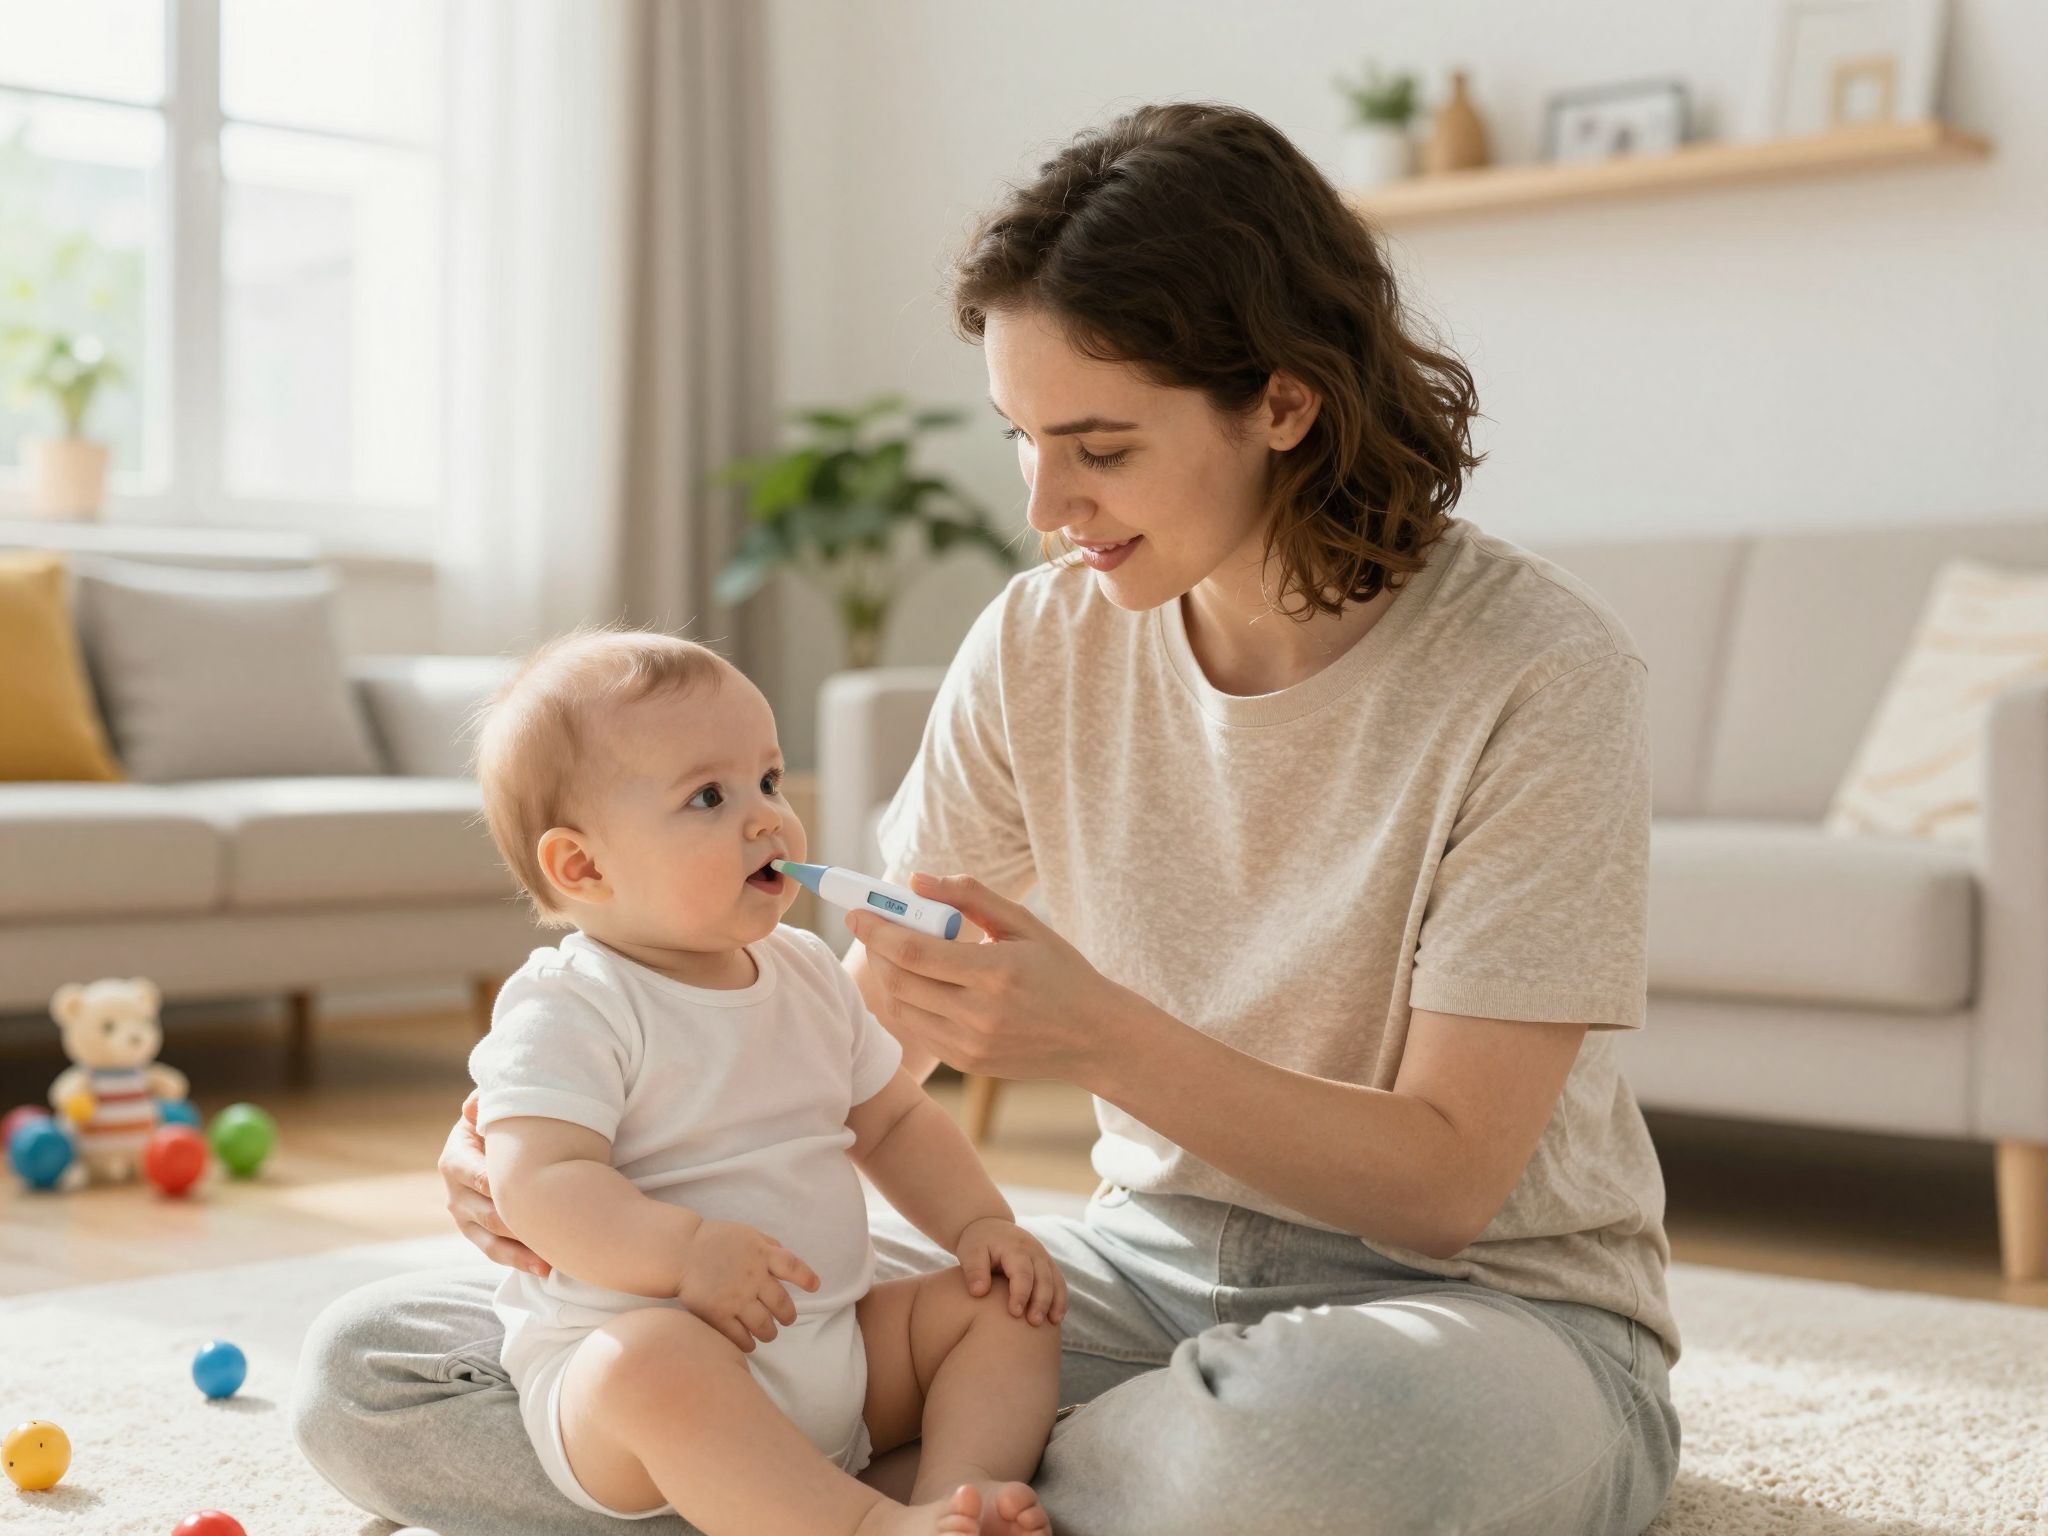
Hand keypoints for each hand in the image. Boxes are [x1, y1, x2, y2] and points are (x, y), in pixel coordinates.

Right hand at [440, 1090, 549, 1277]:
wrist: (489, 1144)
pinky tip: (545, 1268)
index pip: (478, 1177)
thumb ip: (485, 1104)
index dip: (504, 1187)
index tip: (536, 1192)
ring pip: (492, 1240)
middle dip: (520, 1222)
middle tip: (555, 1226)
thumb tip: (475, 1106)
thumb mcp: (489, 1109)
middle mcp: (454, 1192)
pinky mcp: (476, 1234)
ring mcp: (464, 1218)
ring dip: (522, 1249)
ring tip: (551, 1257)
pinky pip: (495, 1253)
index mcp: (456, 1159)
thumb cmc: (497, 1124)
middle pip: (488, 1214)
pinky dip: (519, 1261)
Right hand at [677, 1220, 821, 1353]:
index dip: (806, 1278)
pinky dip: (748, 1343)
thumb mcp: (746, 1233)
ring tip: (769, 1334)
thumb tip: (784, 1254)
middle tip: (787, 1319)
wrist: (680, 1251)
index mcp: (762, 1255)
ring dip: (770, 1333)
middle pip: (781, 1304)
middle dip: (788, 1315)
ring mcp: (736, 1298)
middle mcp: (753, 1278)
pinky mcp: (719, 1315)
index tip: (815, 1286)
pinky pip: (739, 1336)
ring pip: (764, 1325)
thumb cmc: (714, 1240)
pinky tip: (750, 1343)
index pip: (793, 1267)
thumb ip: (768, 1244)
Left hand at [849, 872, 1130, 1083]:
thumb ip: (969, 896)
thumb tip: (916, 880)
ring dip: (885, 975)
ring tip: (892, 949)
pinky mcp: (965, 1063)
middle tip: (869, 925)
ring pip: (900, 1007)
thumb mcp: (1024, 924)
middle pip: (898, 981)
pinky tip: (913, 979)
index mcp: (995, 974)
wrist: (1093, 1037)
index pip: (913, 952)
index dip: (876, 930)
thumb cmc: (1060, 971)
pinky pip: (916, 1028)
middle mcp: (978, 1015)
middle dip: (874, 949)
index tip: (857, 910)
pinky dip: (904, 1000)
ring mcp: (969, 1046)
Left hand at [955, 1216, 1067, 1326]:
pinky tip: (1056, 1317)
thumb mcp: (970, 1252)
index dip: (1021, 1294)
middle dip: (1041, 1301)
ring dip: (1055, 1302)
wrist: (990, 1226)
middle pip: (1044, 1277)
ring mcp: (1043, 1257)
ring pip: (1055, 1280)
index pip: (1022, 1272)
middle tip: (1034, 1323)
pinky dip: (1060, 1299)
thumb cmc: (978, 1243)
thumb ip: (974, 1271)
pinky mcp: (1047, 1264)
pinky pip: (1058, 1281)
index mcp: (1014, 1247)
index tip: (1015, 1314)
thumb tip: (979, 1292)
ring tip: (1051, 1323)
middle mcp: (1033, 1251)